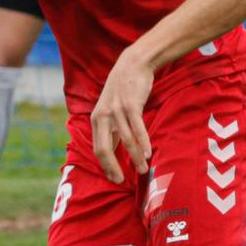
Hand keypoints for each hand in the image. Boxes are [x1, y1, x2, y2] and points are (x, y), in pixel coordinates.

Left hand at [89, 49, 154, 182]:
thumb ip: (111, 129)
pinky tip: (148, 153)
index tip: (114, 178)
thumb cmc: (123, 90)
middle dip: (113, 167)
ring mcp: (116, 110)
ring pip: (125, 140)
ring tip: (143, 170)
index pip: (97, 148)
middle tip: (121, 181)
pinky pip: (137, 128)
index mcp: (96, 120)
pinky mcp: (131, 105)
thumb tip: (113, 152)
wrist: (133, 64)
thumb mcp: (111, 110)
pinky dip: (143, 142)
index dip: (105, 165)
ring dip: (135, 157)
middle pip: (104, 148)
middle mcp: (103, 116)